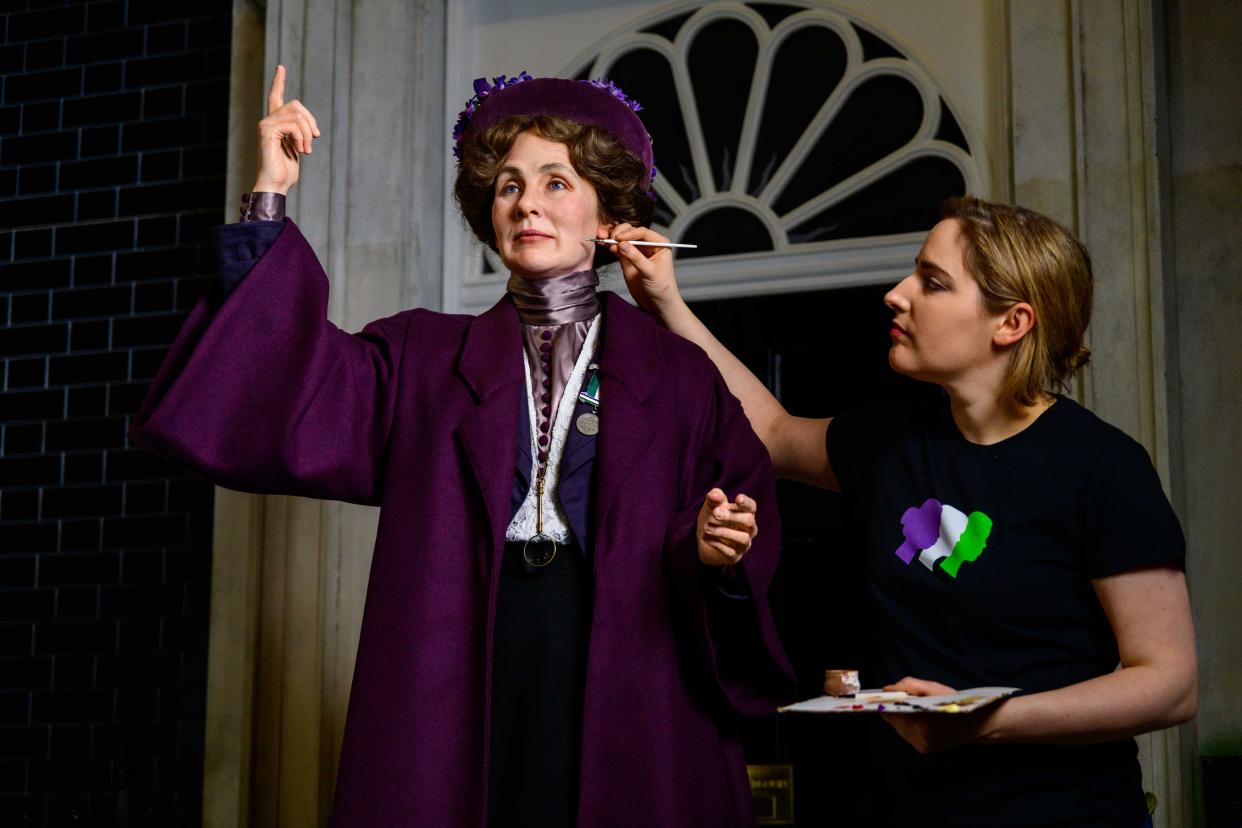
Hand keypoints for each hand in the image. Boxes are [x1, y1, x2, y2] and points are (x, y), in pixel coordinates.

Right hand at [253, 65, 320, 194]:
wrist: (276, 185)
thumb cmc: (286, 171)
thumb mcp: (298, 148)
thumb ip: (300, 134)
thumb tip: (311, 128)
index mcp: (275, 124)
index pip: (276, 98)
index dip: (279, 82)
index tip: (280, 67)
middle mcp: (268, 121)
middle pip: (296, 105)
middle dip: (310, 122)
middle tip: (313, 141)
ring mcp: (265, 124)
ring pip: (297, 114)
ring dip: (307, 133)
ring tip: (306, 150)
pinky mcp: (266, 130)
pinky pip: (293, 124)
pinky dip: (302, 137)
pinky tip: (300, 150)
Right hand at [605, 223, 683, 317]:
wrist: (657, 303)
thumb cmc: (662, 287)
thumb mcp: (650, 272)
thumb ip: (636, 258)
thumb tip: (622, 245)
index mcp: (659, 243)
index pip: (643, 232)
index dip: (630, 233)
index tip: (619, 238)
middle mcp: (648, 244)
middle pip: (632, 232)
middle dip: (620, 233)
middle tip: (611, 239)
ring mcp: (637, 251)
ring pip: (624, 238)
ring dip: (614, 238)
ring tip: (607, 241)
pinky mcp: (628, 258)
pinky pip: (619, 248)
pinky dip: (612, 246)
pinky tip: (606, 245)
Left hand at [696, 488, 757, 566]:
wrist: (704, 540)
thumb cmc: (713, 519)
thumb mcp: (711, 507)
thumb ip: (714, 499)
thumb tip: (714, 495)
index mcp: (746, 513)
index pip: (751, 507)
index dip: (746, 503)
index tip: (737, 498)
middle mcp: (749, 529)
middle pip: (749, 521)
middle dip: (731, 516)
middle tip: (715, 513)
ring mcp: (744, 544)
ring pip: (743, 538)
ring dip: (723, 532)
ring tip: (707, 528)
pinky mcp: (735, 556)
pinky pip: (730, 552)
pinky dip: (716, 544)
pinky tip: (706, 538)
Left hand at [879, 676, 997, 753]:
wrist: (979, 725)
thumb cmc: (958, 703)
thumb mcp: (935, 688)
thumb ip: (909, 685)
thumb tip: (888, 688)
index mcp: (924, 722)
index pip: (891, 711)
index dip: (885, 702)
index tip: (881, 695)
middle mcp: (921, 737)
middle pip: (893, 720)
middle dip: (894, 708)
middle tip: (898, 697)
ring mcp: (922, 746)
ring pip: (898, 727)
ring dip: (900, 716)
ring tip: (910, 707)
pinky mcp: (924, 750)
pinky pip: (906, 734)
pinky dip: (907, 724)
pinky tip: (917, 717)